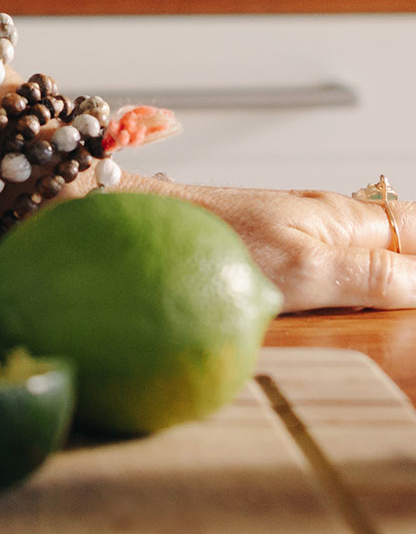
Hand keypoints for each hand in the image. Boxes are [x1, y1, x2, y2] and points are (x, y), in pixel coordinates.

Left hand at [124, 172, 415, 312]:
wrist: (144, 225)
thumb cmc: (216, 243)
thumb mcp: (307, 268)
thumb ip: (374, 274)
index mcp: (347, 218)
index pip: (415, 225)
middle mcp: (329, 223)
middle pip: (398, 243)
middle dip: (407, 273)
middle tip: (406, 312)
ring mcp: (302, 238)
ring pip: (367, 258)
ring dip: (385, 283)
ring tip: (392, 311)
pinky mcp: (276, 257)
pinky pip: (332, 272)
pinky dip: (350, 294)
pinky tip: (345, 315)